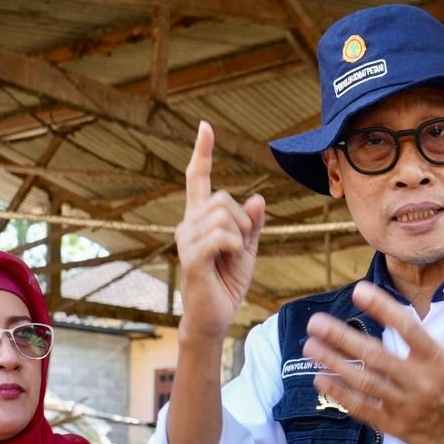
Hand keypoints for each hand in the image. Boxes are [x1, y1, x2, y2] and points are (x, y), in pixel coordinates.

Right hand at [176, 121, 264, 341]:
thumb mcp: (246, 249)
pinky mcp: (191, 258)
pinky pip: (221, 237)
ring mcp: (186, 240)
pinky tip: (228, 260)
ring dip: (240, 237)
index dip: (203, 152)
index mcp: (199, 219)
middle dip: (242, 220)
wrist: (214, 317)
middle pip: (223, 198)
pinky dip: (234, 247)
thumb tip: (257, 198)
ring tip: (231, 257)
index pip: (198, 179)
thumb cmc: (226, 283)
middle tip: (239, 246)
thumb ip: (251, 225)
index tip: (205, 126)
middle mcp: (187, 224)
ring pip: (224, 216)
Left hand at [302, 271, 443, 443]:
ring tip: (310, 346)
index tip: (358, 290)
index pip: (406, 327)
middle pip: (374, 355)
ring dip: (333, 363)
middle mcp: (420, 382)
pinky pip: (362, 409)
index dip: (381, 307)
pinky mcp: (397, 427)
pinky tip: (321, 379)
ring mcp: (406, 406)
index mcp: (439, 359)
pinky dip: (340, 394)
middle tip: (315, 322)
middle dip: (340, 337)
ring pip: (362, 382)